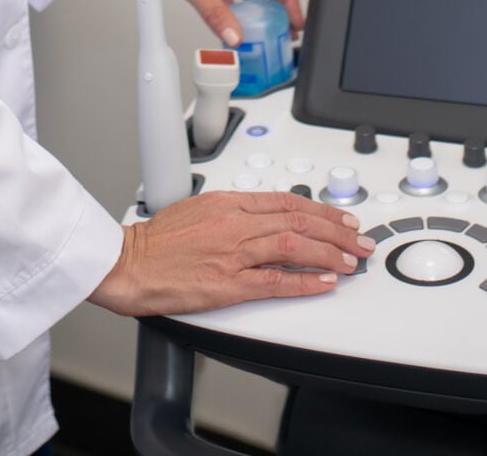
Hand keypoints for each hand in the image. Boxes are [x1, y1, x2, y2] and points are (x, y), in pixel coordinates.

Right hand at [87, 191, 374, 317]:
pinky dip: (304, 282)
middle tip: (359, 241)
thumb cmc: (157, 241)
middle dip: (336, 231)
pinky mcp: (228, 284)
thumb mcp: (198, 208)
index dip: (322, 210)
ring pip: (294, 246)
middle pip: (299, 222)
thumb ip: (233, 211)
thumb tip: (263, 215)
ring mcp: (233, 253)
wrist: (128, 263)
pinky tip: (323, 283)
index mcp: (229, 202)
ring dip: (329, 254)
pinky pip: (275, 281)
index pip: (288, 201)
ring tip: (349, 262)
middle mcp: (235, 223)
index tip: (342, 218)